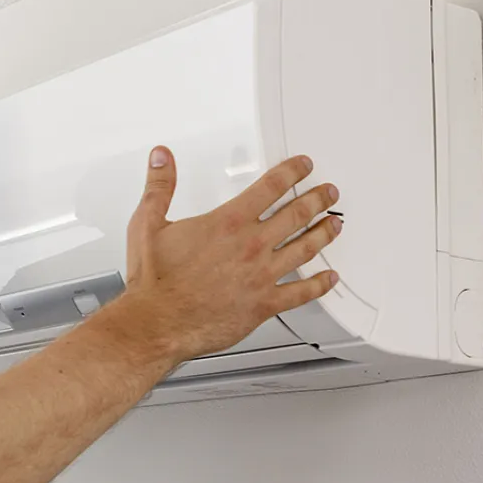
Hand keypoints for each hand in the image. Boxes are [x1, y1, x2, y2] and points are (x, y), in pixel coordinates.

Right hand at [119, 148, 341, 365]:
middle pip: (296, 214)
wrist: (157, 324)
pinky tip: (328, 279)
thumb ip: (159, 187)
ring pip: (305, 249)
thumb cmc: (154, 282)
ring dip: (324, 234)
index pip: (270, 187)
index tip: (303, 166)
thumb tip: (162, 159)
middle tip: (327, 192)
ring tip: (335, 225)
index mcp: (228, 223)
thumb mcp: (147, 224)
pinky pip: (300, 293)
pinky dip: (319, 285)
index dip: (292, 172)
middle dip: (317, 199)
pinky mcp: (262, 305)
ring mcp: (260, 276)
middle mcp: (250, 246)